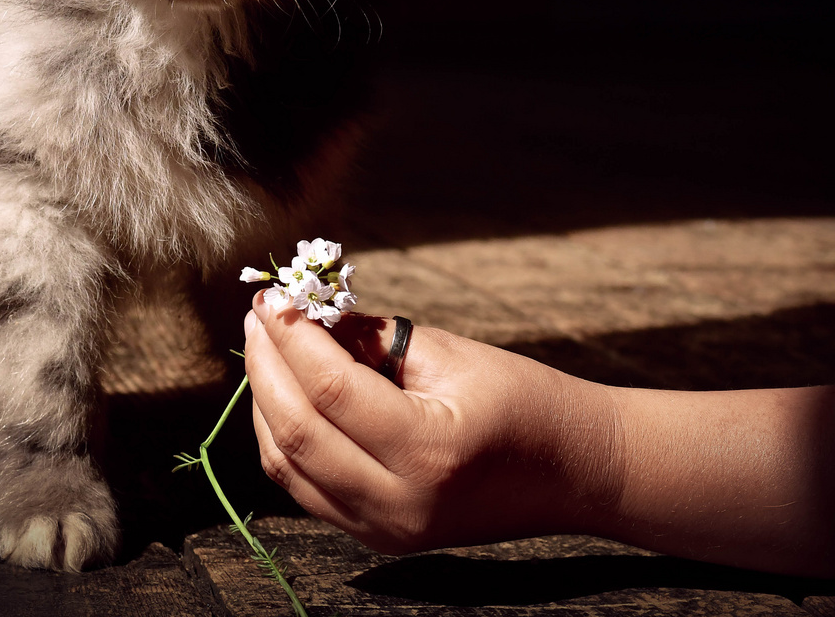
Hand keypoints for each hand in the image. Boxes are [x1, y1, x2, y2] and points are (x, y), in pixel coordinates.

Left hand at [243, 293, 619, 553]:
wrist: (574, 472)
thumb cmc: (524, 399)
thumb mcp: (450, 355)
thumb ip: (371, 339)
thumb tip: (305, 314)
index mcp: (428, 452)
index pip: (330, 391)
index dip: (292, 338)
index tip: (273, 297)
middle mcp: (400, 504)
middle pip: (297, 433)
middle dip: (267, 367)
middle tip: (259, 316)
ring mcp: (386, 530)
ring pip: (289, 468)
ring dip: (265, 404)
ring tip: (267, 349)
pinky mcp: (379, 537)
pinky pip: (307, 489)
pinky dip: (284, 440)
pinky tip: (284, 395)